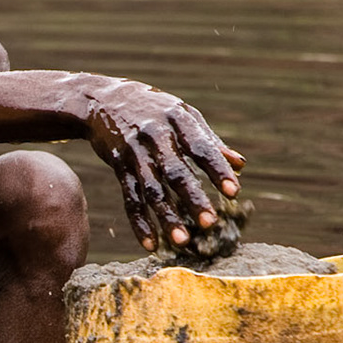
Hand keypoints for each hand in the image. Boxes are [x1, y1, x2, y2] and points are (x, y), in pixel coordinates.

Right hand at [86, 80, 243, 250]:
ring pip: (151, 189)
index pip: (200, 147)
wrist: (101, 99)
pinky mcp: (118, 165)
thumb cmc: (154, 109)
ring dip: (166, 217)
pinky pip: (130, 197)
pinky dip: (139, 222)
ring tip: (182, 241)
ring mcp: (134, 152)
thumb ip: (210, 141)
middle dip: (192, 198)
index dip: (216, 170)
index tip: (234, 192)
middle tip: (210, 223)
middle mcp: (154, 136)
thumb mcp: (183, 115)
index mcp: (177, 120)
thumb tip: (240, 166)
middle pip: (174, 172)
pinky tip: (151, 243)